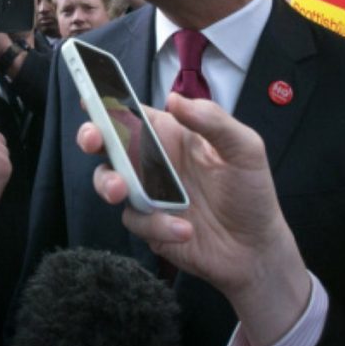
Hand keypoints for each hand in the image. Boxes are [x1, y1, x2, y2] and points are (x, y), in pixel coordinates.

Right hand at [79, 93, 309, 345]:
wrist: (256, 248)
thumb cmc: (252, 192)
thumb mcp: (244, 148)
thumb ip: (213, 120)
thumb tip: (174, 100)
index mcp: (173, 135)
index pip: (134, 112)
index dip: (108, 101)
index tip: (89, 97)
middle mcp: (154, 160)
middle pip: (109, 142)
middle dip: (91, 136)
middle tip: (93, 140)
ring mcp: (148, 193)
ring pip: (109, 181)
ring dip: (109, 183)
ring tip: (122, 191)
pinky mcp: (148, 224)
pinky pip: (135, 220)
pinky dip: (157, 224)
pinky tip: (185, 230)